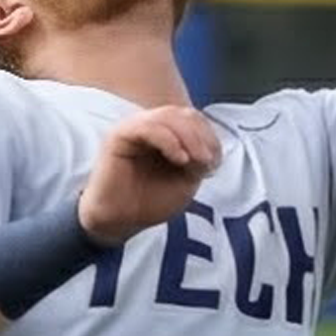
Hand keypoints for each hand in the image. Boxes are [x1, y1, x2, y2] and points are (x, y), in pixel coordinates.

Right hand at [79, 106, 220, 244]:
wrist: (120, 221)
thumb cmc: (149, 202)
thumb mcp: (185, 181)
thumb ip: (197, 161)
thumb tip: (207, 149)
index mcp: (166, 133)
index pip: (192, 118)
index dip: (209, 136)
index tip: (215, 162)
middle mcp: (149, 125)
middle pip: (182, 114)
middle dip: (201, 136)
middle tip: (208, 161)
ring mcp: (133, 128)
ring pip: (167, 116)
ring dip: (189, 137)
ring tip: (197, 160)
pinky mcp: (119, 136)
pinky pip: (148, 127)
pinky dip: (169, 140)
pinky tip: (180, 158)